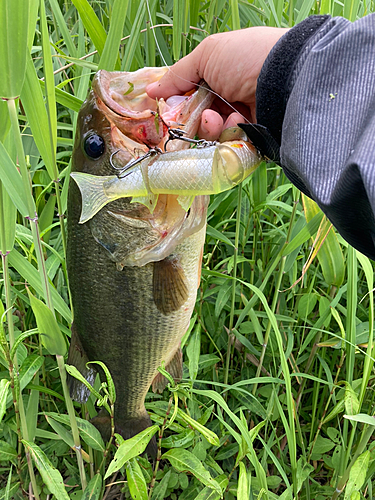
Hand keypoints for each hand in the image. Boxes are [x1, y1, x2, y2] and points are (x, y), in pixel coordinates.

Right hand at [147, 27, 288, 139]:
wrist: (285, 79)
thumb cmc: (247, 57)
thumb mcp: (207, 55)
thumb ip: (178, 74)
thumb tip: (152, 90)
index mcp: (220, 75)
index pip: (191, 95)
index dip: (179, 104)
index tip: (170, 107)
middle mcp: (231, 97)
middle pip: (198, 118)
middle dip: (193, 119)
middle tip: (197, 114)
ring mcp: (243, 119)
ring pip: (213, 134)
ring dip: (210, 127)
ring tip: (218, 118)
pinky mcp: (254, 138)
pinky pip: (231, 145)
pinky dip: (230, 135)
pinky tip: (239, 122)